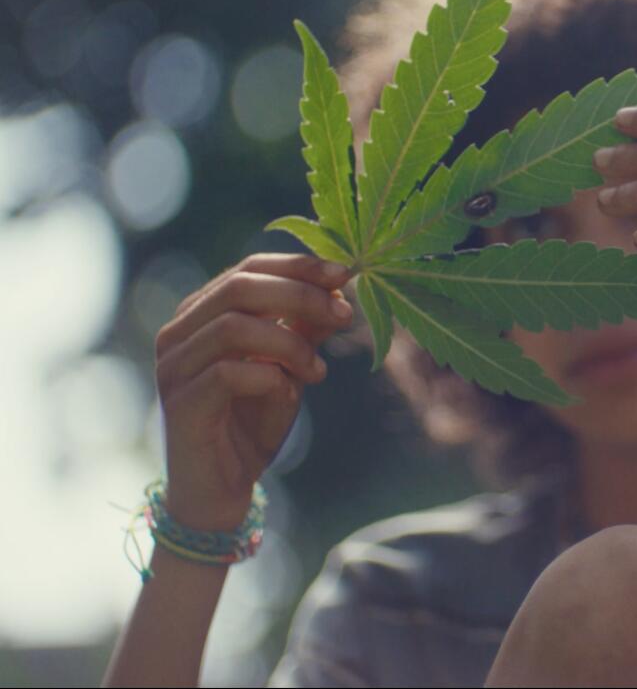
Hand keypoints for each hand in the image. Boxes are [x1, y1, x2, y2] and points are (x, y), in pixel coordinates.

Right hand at [153, 253, 353, 530]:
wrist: (223, 489)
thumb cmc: (253, 422)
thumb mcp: (289, 366)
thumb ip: (305, 328)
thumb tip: (340, 289)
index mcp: (201, 314)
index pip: (248, 268)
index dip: (298, 266)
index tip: (346, 274)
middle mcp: (179, 333)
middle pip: (240, 287)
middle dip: (301, 295)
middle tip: (344, 316)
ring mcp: (173, 367)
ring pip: (234, 326)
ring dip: (289, 343)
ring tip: (318, 372)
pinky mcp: (180, 404)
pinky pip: (228, 373)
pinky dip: (269, 377)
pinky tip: (289, 393)